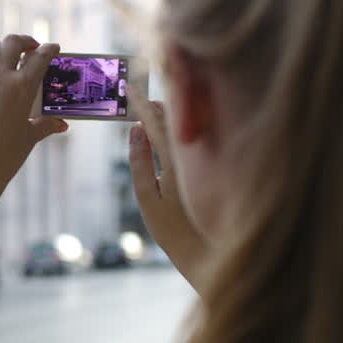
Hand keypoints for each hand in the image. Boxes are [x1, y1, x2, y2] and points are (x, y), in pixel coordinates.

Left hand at [0, 35, 68, 195]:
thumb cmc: (5, 158)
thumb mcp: (30, 138)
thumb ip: (46, 125)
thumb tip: (62, 124)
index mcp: (22, 89)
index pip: (40, 57)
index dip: (49, 49)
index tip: (52, 48)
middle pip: (12, 43)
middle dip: (24, 41)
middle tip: (28, 49)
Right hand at [128, 86, 207, 289]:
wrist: (211, 254)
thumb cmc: (176, 231)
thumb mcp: (148, 199)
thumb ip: (140, 162)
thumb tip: (135, 131)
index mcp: (176, 160)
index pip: (156, 121)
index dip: (142, 103)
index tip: (130, 88)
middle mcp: (194, 156)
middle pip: (174, 118)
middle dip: (157, 105)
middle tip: (141, 96)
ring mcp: (205, 162)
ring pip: (186, 128)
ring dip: (170, 116)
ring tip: (155, 109)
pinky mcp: (212, 170)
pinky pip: (194, 140)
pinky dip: (180, 131)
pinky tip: (174, 133)